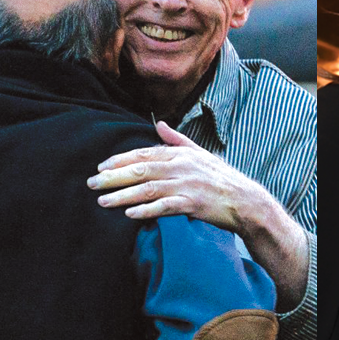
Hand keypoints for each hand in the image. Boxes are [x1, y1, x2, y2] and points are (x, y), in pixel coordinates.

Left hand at [89, 121, 309, 309]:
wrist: (246, 202)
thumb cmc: (222, 179)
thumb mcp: (201, 154)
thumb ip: (177, 140)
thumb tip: (160, 124)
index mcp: (182, 154)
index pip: (144, 153)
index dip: (120, 160)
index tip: (101, 166)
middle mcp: (182, 167)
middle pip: (140, 170)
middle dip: (113, 177)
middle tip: (92, 183)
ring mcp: (187, 186)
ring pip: (148, 189)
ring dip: (122, 195)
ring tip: (103, 201)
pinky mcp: (193, 204)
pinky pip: (165, 207)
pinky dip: (146, 210)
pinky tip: (129, 214)